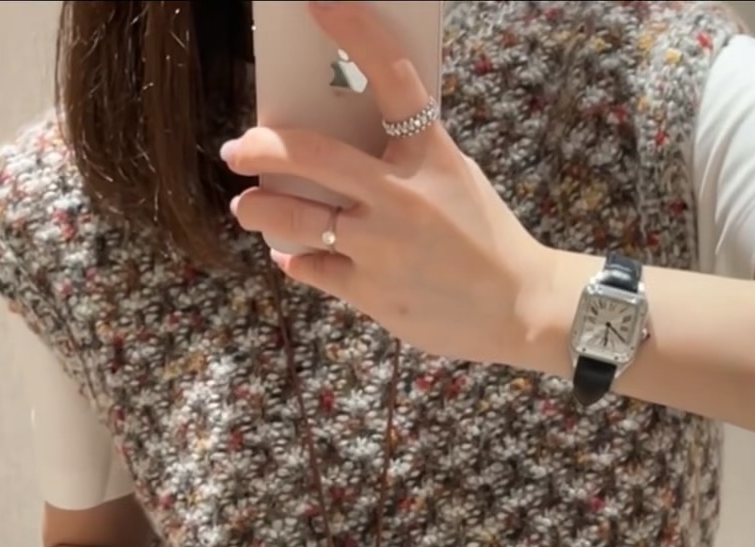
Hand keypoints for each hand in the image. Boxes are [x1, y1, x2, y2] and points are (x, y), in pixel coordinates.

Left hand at [222, 0, 555, 366]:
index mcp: (430, 155)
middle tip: (236, 149)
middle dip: (259, 148)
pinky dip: (294, 259)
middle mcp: (401, 195)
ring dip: (258, 209)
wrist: (517, 307)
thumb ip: (406, 158)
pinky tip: (289, 255)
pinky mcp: (371, 292)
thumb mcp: (457, 179)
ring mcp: (381, 246)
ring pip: (294, 216)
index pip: (390, 78)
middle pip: (310, 155)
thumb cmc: (486, 239)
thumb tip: (346, 140)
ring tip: (246, 208)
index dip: (354, 33)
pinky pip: (311, 267)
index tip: (319, 5)